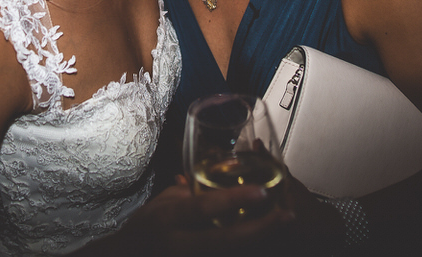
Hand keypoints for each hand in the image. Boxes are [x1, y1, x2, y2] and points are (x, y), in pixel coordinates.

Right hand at [90, 178, 289, 256]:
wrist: (133, 256)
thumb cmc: (147, 227)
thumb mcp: (162, 203)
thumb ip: (190, 189)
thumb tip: (224, 172)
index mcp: (169, 218)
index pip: (202, 208)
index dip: (233, 200)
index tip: (261, 191)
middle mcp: (182, 243)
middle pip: (227, 239)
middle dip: (261, 229)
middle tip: (288, 216)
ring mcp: (193, 256)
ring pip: (233, 250)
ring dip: (261, 240)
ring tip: (285, 224)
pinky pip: (232, 253)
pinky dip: (250, 247)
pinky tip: (269, 237)